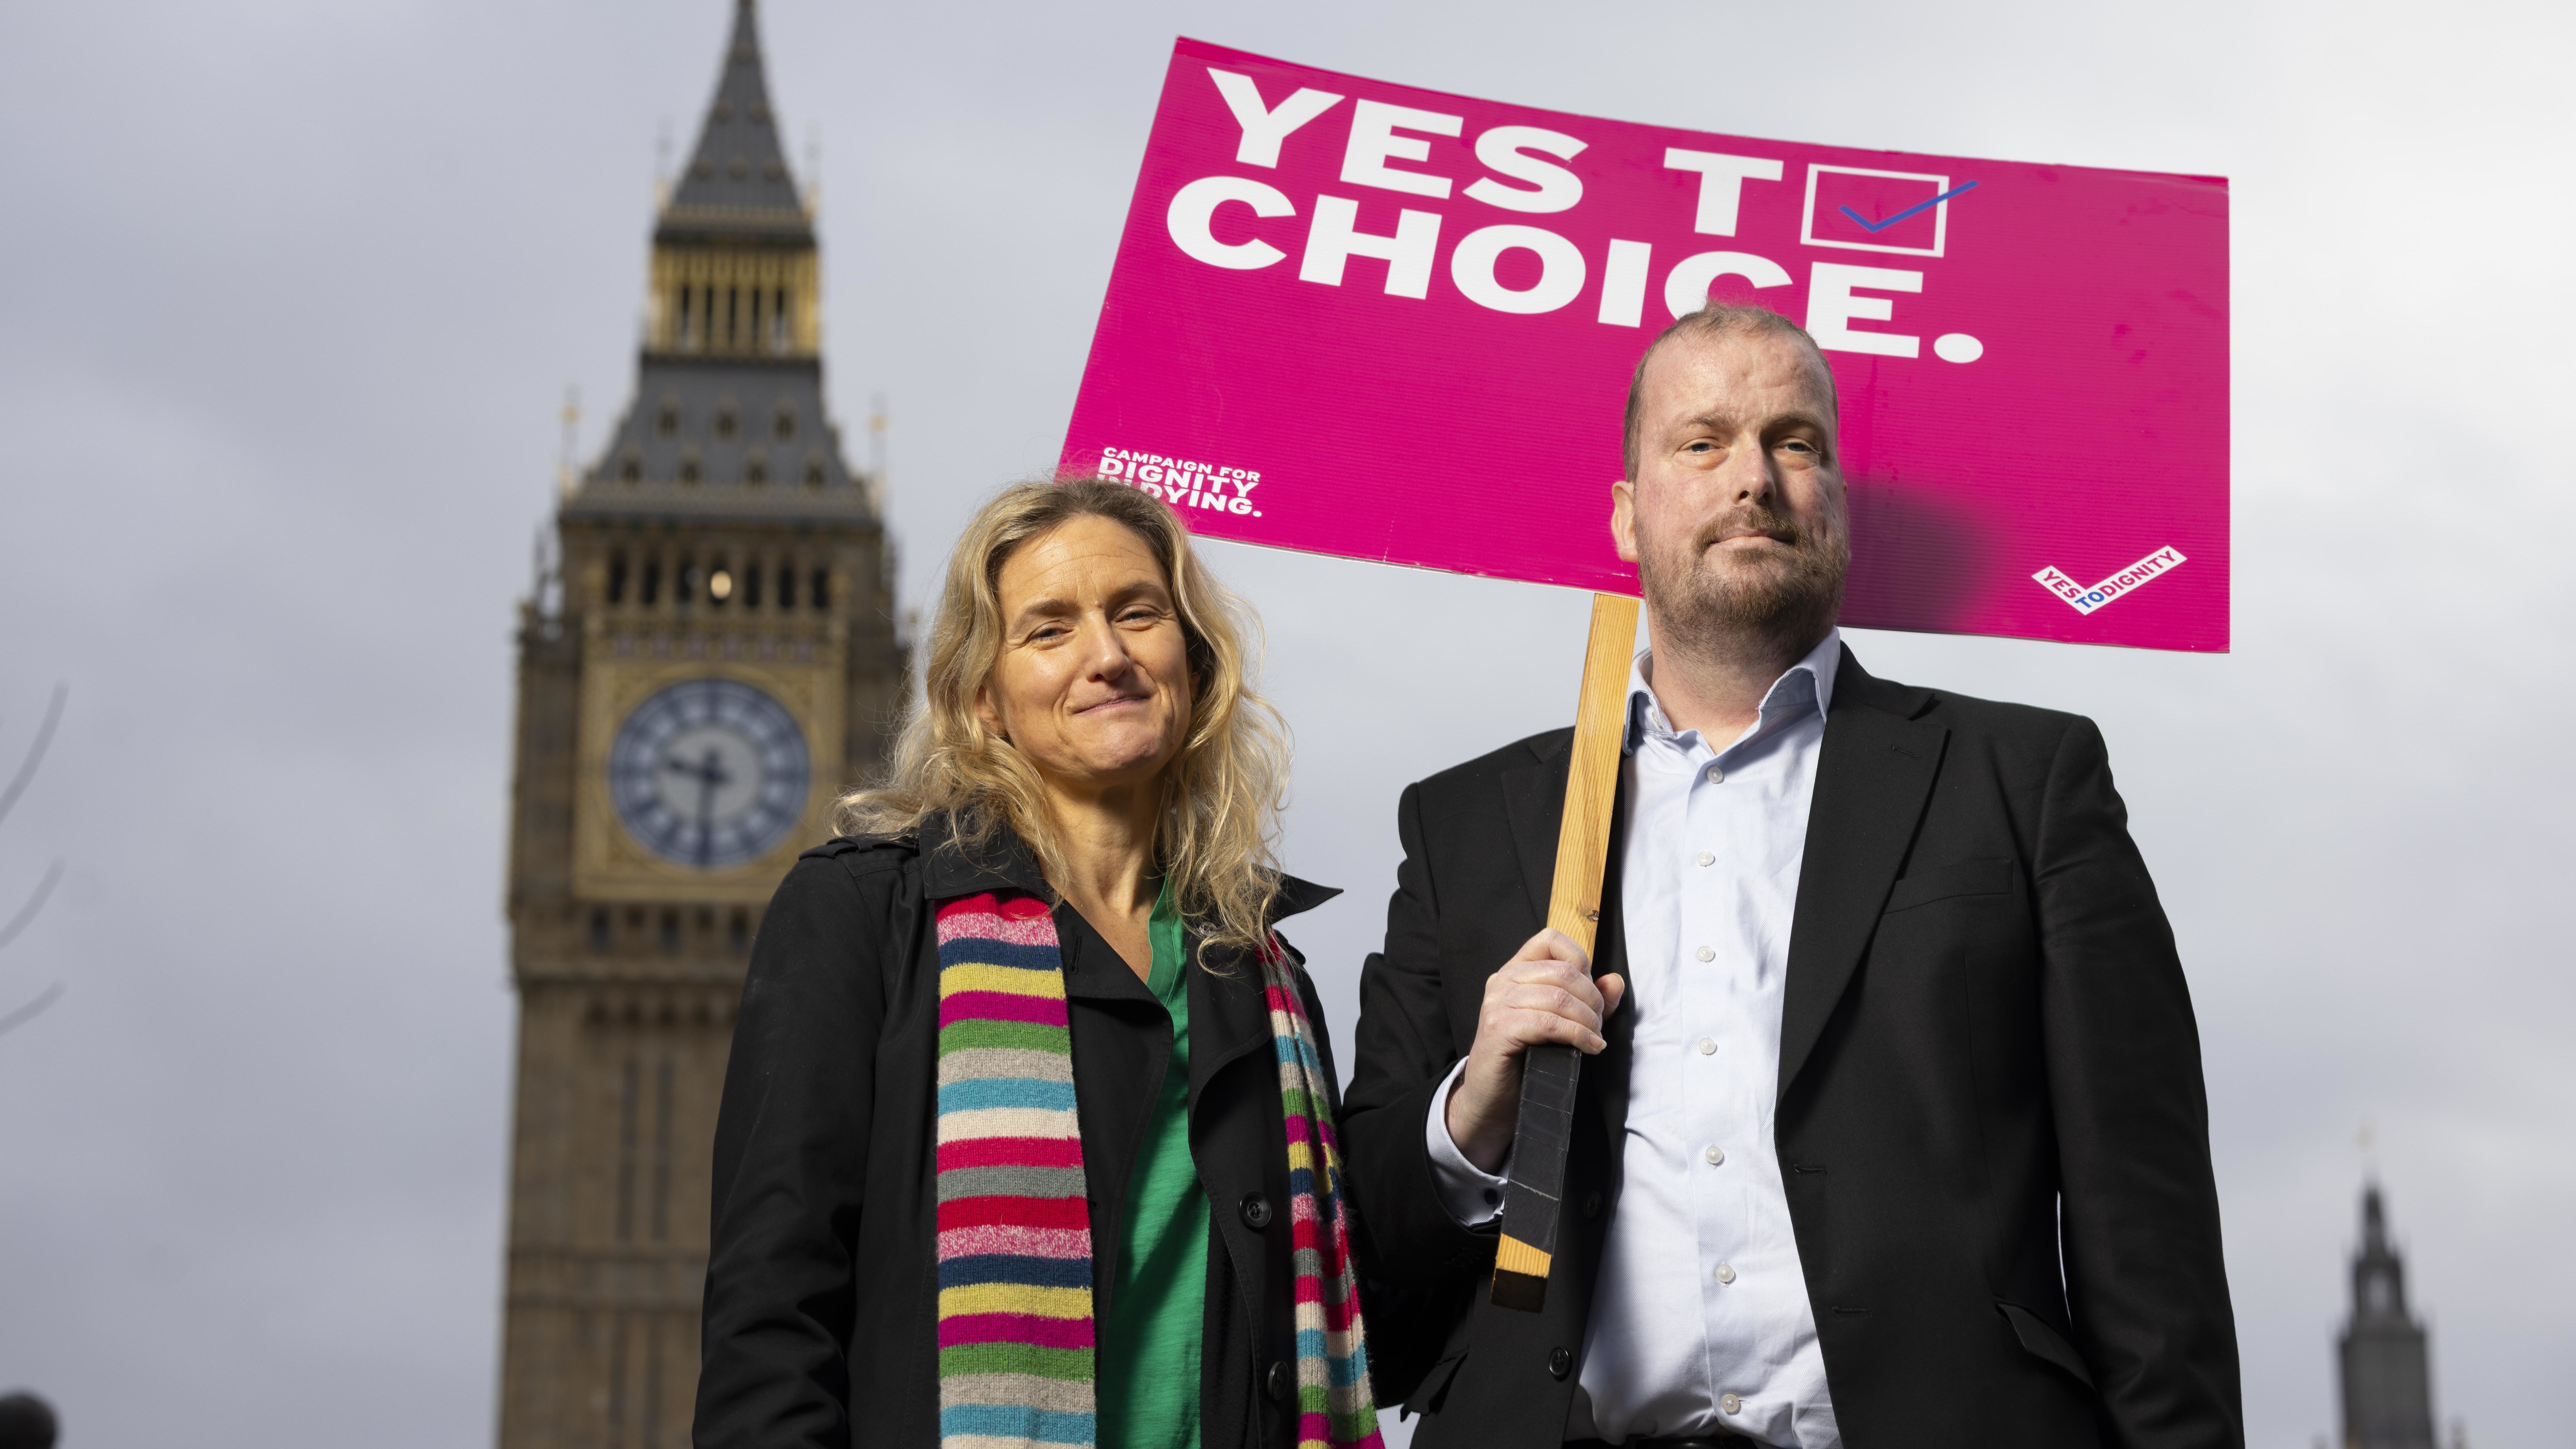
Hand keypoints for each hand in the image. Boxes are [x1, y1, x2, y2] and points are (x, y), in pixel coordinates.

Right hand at [1443, 929, 1625, 1174]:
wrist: (1492, 1100)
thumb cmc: (1526, 1060)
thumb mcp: (1561, 1023)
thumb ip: (1588, 1001)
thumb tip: (1615, 981)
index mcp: (1515, 972)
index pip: (1551, 940)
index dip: (1581, 960)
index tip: (1592, 992)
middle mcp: (1503, 981)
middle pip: (1563, 972)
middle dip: (1592, 1000)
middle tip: (1598, 1025)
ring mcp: (1498, 1004)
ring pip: (1559, 997)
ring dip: (1588, 1021)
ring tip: (1594, 1039)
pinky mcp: (1500, 1029)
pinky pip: (1549, 1023)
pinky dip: (1577, 1035)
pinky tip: (1588, 1048)